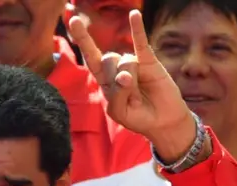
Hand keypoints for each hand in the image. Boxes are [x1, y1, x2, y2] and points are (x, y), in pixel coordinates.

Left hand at [69, 10, 197, 161]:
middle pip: (107, 59)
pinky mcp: (149, 61)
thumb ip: (116, 96)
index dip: (83, 39)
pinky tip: (134, 15)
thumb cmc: (138, 117)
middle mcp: (116, 68)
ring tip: (139, 95)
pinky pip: (141, 42)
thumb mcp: (120, 112)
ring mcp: (132, 63)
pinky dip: (137, 29)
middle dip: (117, 81)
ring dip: (131, 79)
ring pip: (123, 60)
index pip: (91, 57)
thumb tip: (124, 75)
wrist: (163, 120)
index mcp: (104, 80)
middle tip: (130, 99)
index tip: (74, 20)